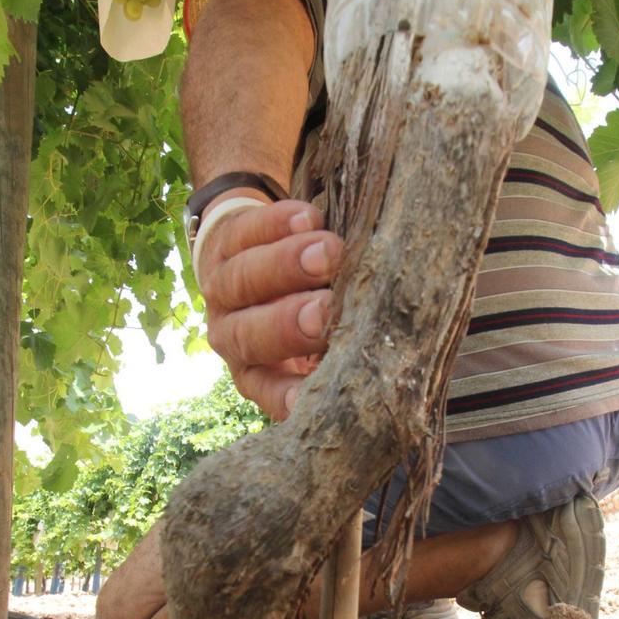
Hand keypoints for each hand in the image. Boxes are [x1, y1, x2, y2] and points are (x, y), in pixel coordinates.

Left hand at [196, 193, 342, 419]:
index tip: (307, 400)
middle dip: (289, 323)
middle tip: (325, 311)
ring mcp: (222, 289)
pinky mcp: (224, 242)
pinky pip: (245, 232)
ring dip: (287, 265)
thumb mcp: (319, 342)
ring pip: (245, 279)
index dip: (287, 396)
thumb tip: (396, 354)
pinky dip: (276, 224)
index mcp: (259, 373)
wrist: (249, 255)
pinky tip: (307, 218)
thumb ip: (343, 348)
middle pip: (251, 335)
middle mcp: (234, 337)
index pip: (271, 391)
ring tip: (329, 252)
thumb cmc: (303, 307)